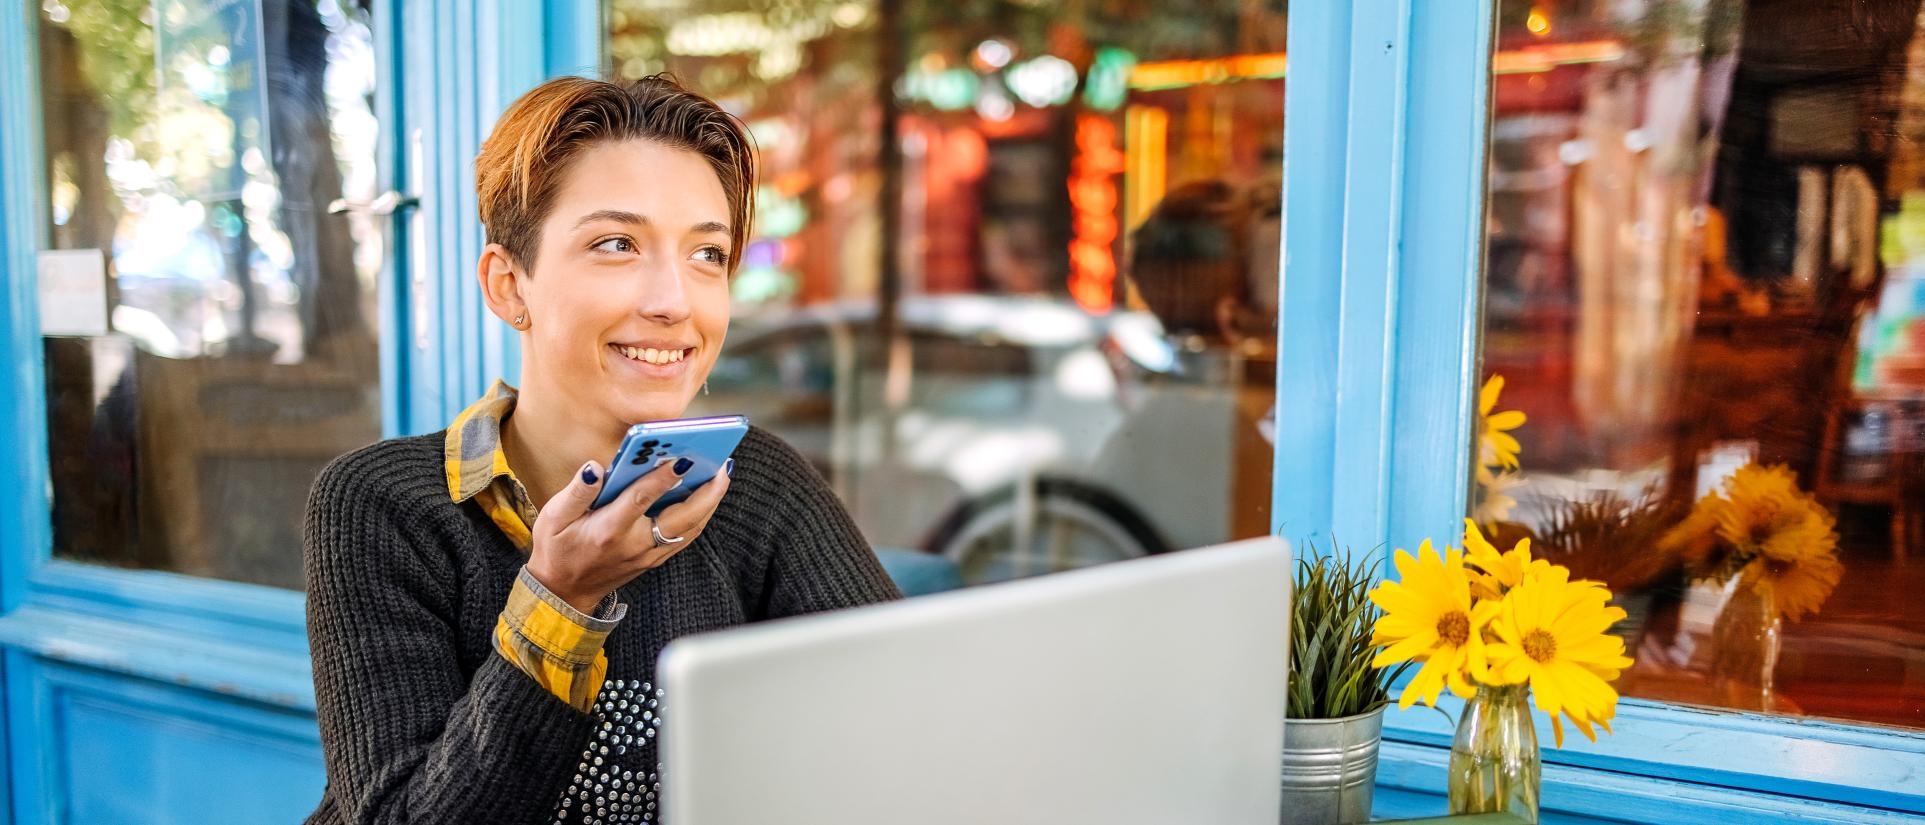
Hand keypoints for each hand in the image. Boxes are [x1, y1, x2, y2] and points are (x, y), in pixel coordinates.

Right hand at [525, 458, 732, 614]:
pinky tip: (708, 495)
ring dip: (710, 502)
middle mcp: (634, 545)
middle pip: (681, 518)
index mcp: (608, 530)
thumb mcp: (554, 518)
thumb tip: (596, 468)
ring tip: (722, 473)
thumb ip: (577, 492)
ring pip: (690, 528)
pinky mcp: (655, 559)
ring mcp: (648, 555)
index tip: (683, 458)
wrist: (563, 593)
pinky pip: (686, 536)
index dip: (663, 478)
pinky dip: (702, 515)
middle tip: (723, 464)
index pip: (640, 499)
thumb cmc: (557, 549)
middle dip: (706, 491)